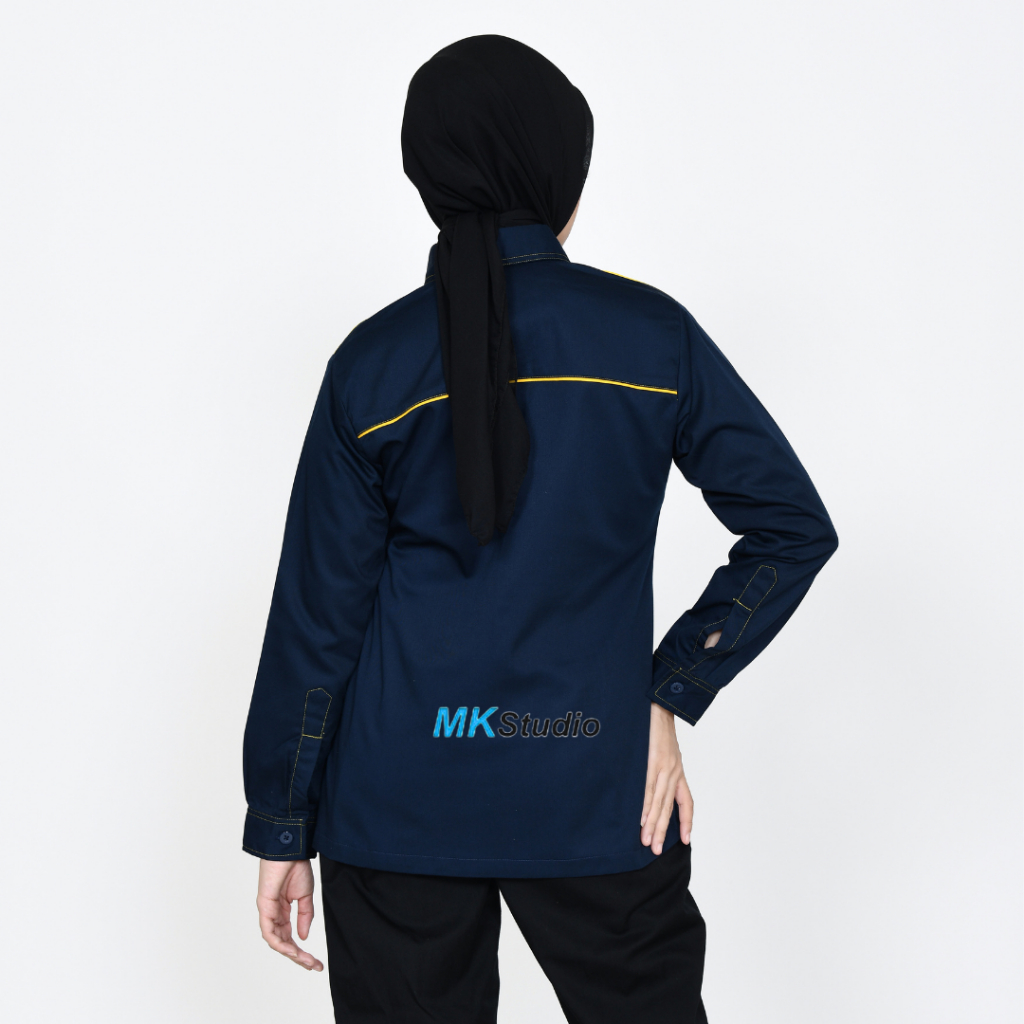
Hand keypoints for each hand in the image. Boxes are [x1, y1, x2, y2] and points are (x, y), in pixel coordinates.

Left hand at [257, 859, 323, 971]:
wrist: (292, 850)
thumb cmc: (296, 867)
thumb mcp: (305, 896)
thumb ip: (304, 917)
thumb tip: (304, 937)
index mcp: (282, 911)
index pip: (289, 937)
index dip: (301, 951)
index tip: (314, 961)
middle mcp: (273, 914)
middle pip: (283, 943)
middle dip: (297, 956)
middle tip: (312, 965)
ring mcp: (268, 912)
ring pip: (276, 941)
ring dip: (290, 952)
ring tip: (305, 959)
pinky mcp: (264, 907)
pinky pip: (269, 931)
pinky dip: (279, 942)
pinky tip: (291, 949)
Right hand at [641, 703, 692, 853]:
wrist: (658, 702)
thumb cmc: (655, 725)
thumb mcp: (662, 749)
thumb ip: (658, 766)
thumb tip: (647, 781)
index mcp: (677, 769)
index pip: (686, 801)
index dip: (686, 821)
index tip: (685, 840)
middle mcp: (673, 771)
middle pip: (669, 808)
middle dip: (661, 831)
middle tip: (653, 850)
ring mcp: (664, 766)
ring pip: (658, 802)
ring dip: (652, 824)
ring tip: (646, 841)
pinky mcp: (653, 760)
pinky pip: (648, 788)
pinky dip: (644, 805)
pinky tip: (640, 818)